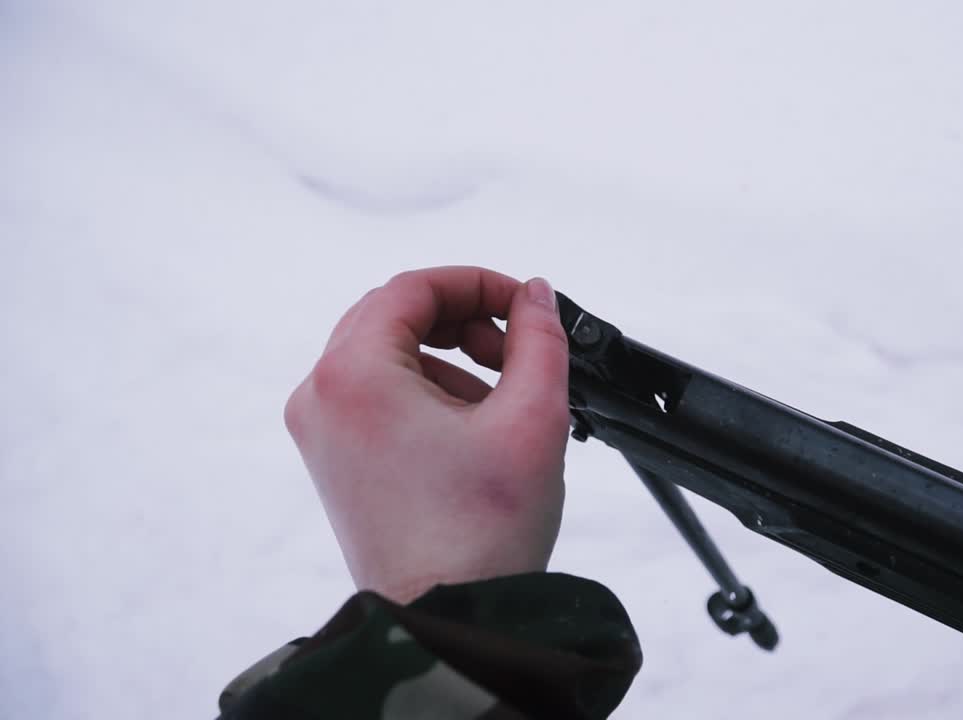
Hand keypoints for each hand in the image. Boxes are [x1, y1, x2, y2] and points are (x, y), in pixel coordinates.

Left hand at [283, 266, 570, 602]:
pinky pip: (378, 396)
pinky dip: (428, 392)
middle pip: (393, 316)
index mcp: (352, 377)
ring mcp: (321, 431)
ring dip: (449, 359)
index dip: (478, 284)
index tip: (523, 304)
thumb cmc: (481, 534)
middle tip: (515, 350)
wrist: (448, 618)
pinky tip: (474, 429)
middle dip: (463, 320)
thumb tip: (536, 296)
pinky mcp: (334, 460)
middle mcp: (321, 397)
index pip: (412, 289)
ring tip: (502, 401)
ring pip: (387, 355)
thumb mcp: (532, 418)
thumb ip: (539, 340)